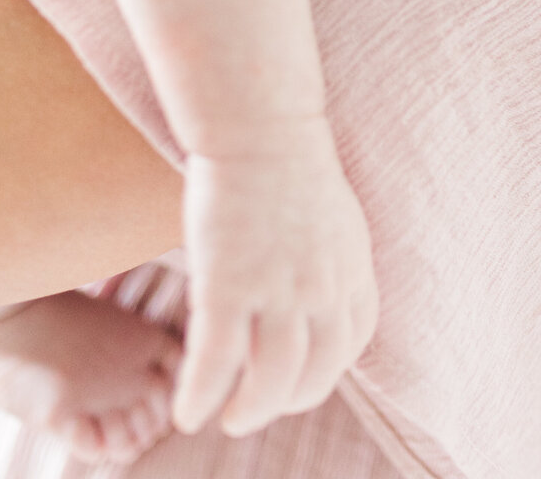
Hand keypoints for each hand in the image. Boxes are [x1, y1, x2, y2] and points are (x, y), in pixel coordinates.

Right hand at [173, 123, 378, 439]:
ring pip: (270, 380)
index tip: (301, 380)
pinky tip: (188, 411)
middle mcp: (323, 286)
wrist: (256, 123)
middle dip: (286, 401)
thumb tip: (319, 293)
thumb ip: (332, 258)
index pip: (352, 340)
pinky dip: (201, 395)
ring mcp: (279, 288)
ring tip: (228, 417)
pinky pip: (217, 362)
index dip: (326, 370)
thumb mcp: (332, 213)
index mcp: (352, 265)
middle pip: (314, 372)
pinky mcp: (229, 285)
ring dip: (248, 410)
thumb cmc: (284, 160)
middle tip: (257, 409)